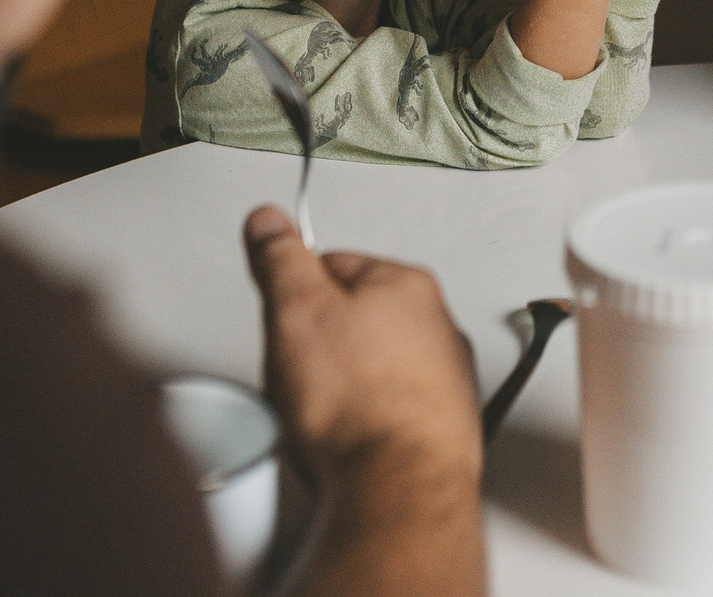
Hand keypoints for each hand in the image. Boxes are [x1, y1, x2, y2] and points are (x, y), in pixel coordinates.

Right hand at [244, 207, 484, 596]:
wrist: (398, 490)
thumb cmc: (358, 407)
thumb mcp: (295, 310)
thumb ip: (280, 258)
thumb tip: (269, 222)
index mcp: (406, 284)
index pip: (333, 265)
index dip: (294, 296)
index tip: (283, 320)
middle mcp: (437, 327)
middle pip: (350, 322)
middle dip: (318, 349)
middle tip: (301, 376)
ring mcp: (443, 380)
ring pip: (367, 372)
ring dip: (340, 391)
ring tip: (320, 418)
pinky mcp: (440, 429)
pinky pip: (383, 415)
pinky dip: (362, 427)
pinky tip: (344, 444)